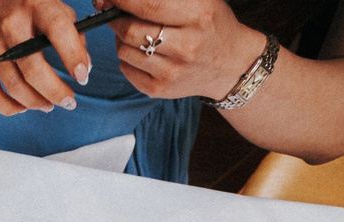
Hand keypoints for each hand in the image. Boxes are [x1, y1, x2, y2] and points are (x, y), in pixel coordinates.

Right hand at [0, 0, 97, 112]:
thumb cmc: (26, 8)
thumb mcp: (55, 8)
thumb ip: (73, 34)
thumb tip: (84, 68)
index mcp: (36, 6)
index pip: (58, 30)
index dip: (73, 56)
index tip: (83, 77)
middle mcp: (11, 25)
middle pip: (33, 69)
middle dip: (55, 92)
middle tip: (69, 102)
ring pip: (15, 86)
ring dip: (37, 102)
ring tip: (49, 105)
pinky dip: (10, 108)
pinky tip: (23, 107)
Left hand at [106, 0, 264, 102]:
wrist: (230, 64)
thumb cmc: (210, 24)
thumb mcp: (199, 0)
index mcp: (198, 15)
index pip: (149, 5)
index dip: (123, 0)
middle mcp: (186, 46)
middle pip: (130, 30)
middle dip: (115, 17)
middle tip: (113, 10)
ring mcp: (172, 71)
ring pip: (124, 50)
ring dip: (120, 37)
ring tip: (133, 30)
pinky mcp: (160, 89)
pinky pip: (126, 68)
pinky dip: (127, 56)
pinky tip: (141, 50)